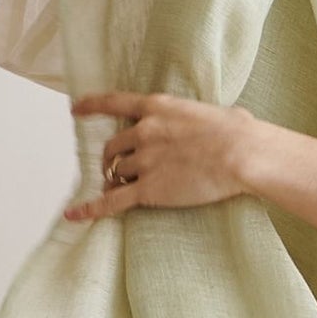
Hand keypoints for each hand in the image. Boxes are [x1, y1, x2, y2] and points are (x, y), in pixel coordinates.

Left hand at [61, 92, 251, 220]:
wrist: (242, 154)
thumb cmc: (239, 133)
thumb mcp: (214, 112)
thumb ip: (200, 118)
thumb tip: (220, 121)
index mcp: (158, 108)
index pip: (115, 103)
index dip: (92, 106)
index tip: (76, 108)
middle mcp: (144, 132)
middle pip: (113, 147)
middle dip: (114, 159)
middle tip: (120, 169)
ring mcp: (143, 161)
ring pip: (116, 173)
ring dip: (118, 181)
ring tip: (127, 190)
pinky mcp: (148, 189)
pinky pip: (112, 200)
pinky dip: (91, 208)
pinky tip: (75, 214)